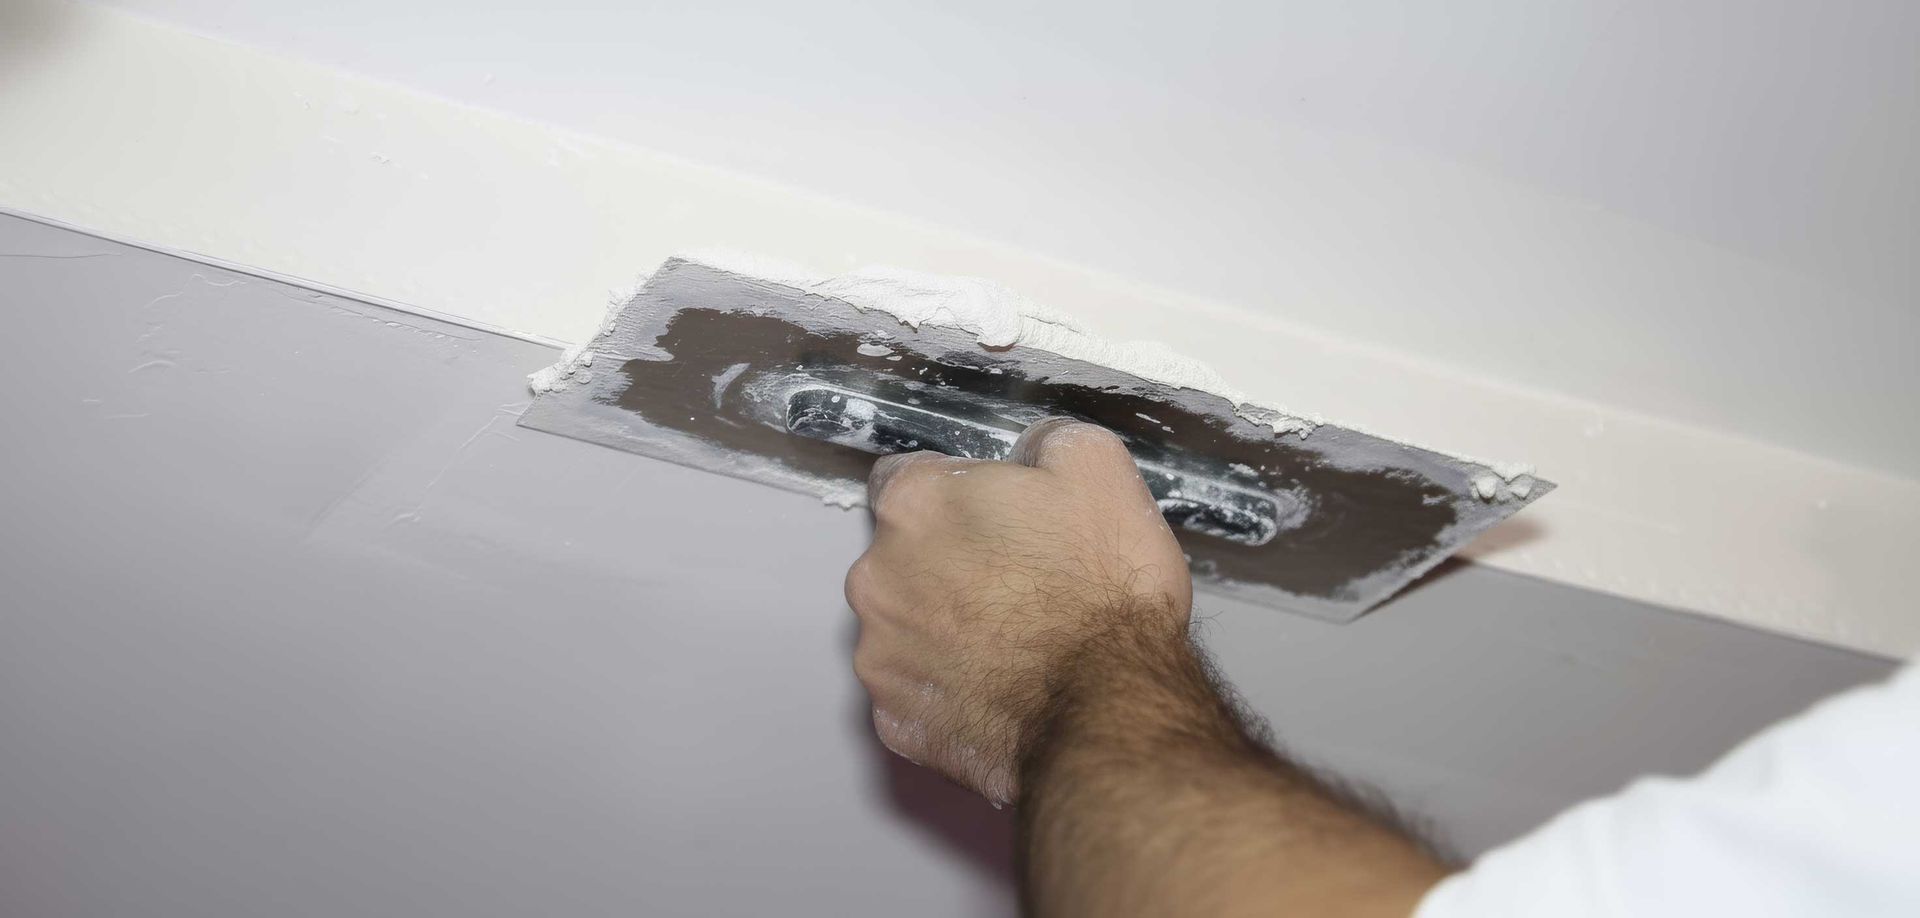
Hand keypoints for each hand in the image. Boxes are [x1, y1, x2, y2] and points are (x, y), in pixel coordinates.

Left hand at [846, 418, 1192, 804]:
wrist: (1108, 705)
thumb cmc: (1102, 588)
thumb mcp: (1097, 468)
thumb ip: (1043, 442)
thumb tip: (1028, 452)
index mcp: (913, 505)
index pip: (905, 480)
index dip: (956, 498)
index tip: (996, 522)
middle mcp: (876, 577)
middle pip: (900, 559)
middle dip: (945, 567)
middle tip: (1015, 586)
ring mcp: (880, 656)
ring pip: (904, 630)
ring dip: (943, 631)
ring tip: (1012, 644)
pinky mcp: (896, 721)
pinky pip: (917, 694)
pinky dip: (948, 691)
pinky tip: (999, 690)